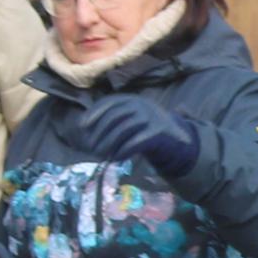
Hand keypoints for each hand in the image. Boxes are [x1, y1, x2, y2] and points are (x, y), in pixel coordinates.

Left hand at [72, 94, 199, 178]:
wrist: (174, 139)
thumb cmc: (143, 130)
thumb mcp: (128, 119)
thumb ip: (110, 120)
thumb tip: (82, 124)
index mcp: (132, 99)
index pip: (109, 102)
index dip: (94, 113)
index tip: (83, 126)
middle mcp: (141, 104)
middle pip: (115, 116)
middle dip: (99, 132)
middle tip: (90, 147)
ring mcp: (151, 117)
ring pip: (124, 129)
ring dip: (109, 143)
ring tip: (101, 155)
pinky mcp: (158, 132)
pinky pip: (136, 141)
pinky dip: (123, 151)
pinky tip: (116, 158)